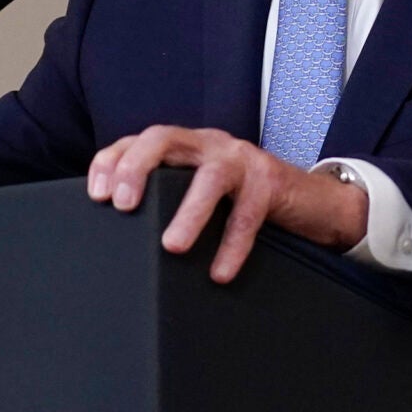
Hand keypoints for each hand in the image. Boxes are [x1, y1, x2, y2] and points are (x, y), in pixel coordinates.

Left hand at [86, 126, 369, 281]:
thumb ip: (172, 200)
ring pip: (210, 176)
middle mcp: (210, 144)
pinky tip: (220, 273)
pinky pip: (248, 214)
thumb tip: (123, 236)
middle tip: (122, 205)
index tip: (96, 194)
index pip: (139, 141)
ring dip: (189, 211)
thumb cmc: (247, 203)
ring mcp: (243, 159)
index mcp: (187, 146)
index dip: (113, 161)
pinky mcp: (272, 181)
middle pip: (164, 138)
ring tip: (171, 246)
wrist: (315, 203)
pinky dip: (232, 246)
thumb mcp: (204, 196)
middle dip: (138, 167)